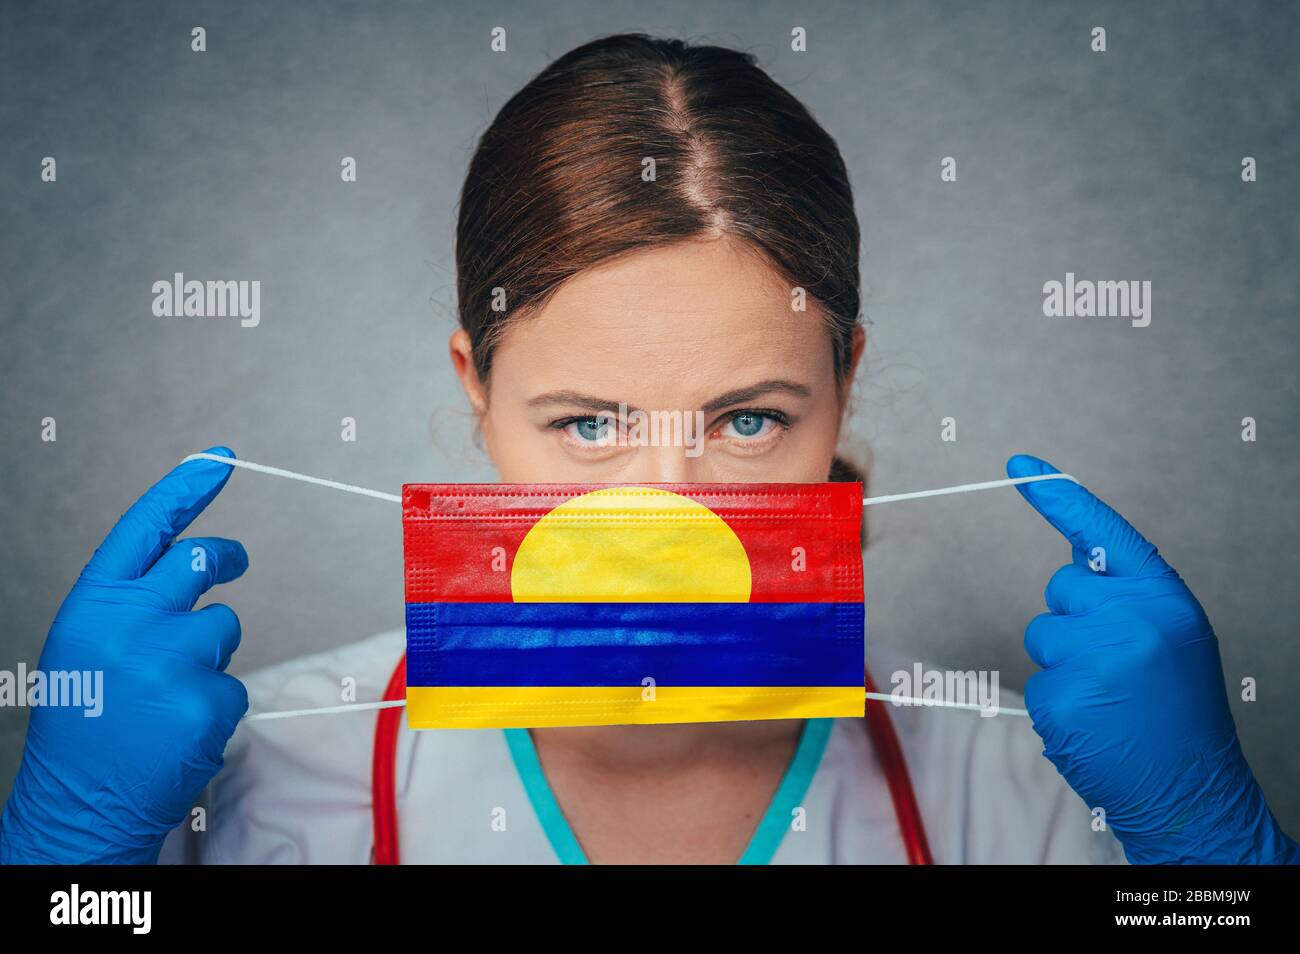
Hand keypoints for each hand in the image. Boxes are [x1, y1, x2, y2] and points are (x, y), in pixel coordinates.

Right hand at [0, 447, 248, 863]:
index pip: (147, 527)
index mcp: (94, 603)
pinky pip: (234, 684)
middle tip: (235, 562)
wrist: (77, 803)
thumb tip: (196, 561)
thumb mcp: (89, 644)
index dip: (186, 488)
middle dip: (226, 558)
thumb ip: (133, 601)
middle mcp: (130, 621)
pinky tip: (177, 730)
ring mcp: (171, 659)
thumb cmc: (85, 720)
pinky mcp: (206, 699)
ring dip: (209, 654)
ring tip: (165, 695)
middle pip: (202, 560)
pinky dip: (214, 705)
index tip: (221, 458)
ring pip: (225, 626)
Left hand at [1008, 454, 1297, 864]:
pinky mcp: (1062, 698)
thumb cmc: (1179, 710)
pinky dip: (1058, 703)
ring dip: (1064, 663)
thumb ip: (1126, 595)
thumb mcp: (1171, 636)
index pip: (1102, 533)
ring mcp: (1093, 659)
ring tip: (1109, 698)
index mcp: (1162, 598)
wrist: (1193, 790)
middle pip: (1060, 589)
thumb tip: (1074, 556)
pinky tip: (1094, 722)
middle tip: (1116, 665)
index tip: (1019, 463)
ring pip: (1042, 635)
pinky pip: (1036, 681)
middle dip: (1075, 620)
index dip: (1058, 497)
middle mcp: (1130, 620)